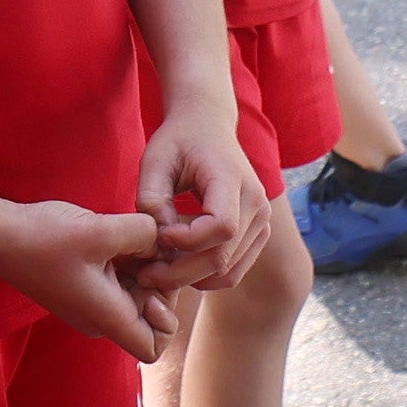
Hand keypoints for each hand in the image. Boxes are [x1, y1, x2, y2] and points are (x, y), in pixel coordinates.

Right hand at [0, 200, 175, 357]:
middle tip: (145, 249)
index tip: (150, 284)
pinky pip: (118, 282)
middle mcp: (100, 319)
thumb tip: (162, 239)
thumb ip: (144, 234)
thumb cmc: (43, 239)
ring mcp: (91, 304)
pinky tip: (113, 238)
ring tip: (126, 239)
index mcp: (105, 317)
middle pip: (151, 317)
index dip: (166, 320)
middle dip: (157, 282)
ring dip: (141, 268)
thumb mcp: (101, 230)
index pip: (154, 348)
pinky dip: (125, 262)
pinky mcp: (85, 288)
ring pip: (136, 295)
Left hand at [134, 92, 271, 291]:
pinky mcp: (257, 236)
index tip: (157, 234)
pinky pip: (233, 271)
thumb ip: (151, 198)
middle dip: (179, 272)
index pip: (221, 227)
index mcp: (233, 178)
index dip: (186, 241)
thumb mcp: (155, 160)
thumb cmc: (179, 141)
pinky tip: (177, 264)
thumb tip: (159, 239)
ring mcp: (262, 223)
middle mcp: (257, 204)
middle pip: (222, 257)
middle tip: (145, 273)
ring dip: (190, 278)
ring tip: (158, 268)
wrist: (209, 127)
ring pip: (228, 271)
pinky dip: (204, 276)